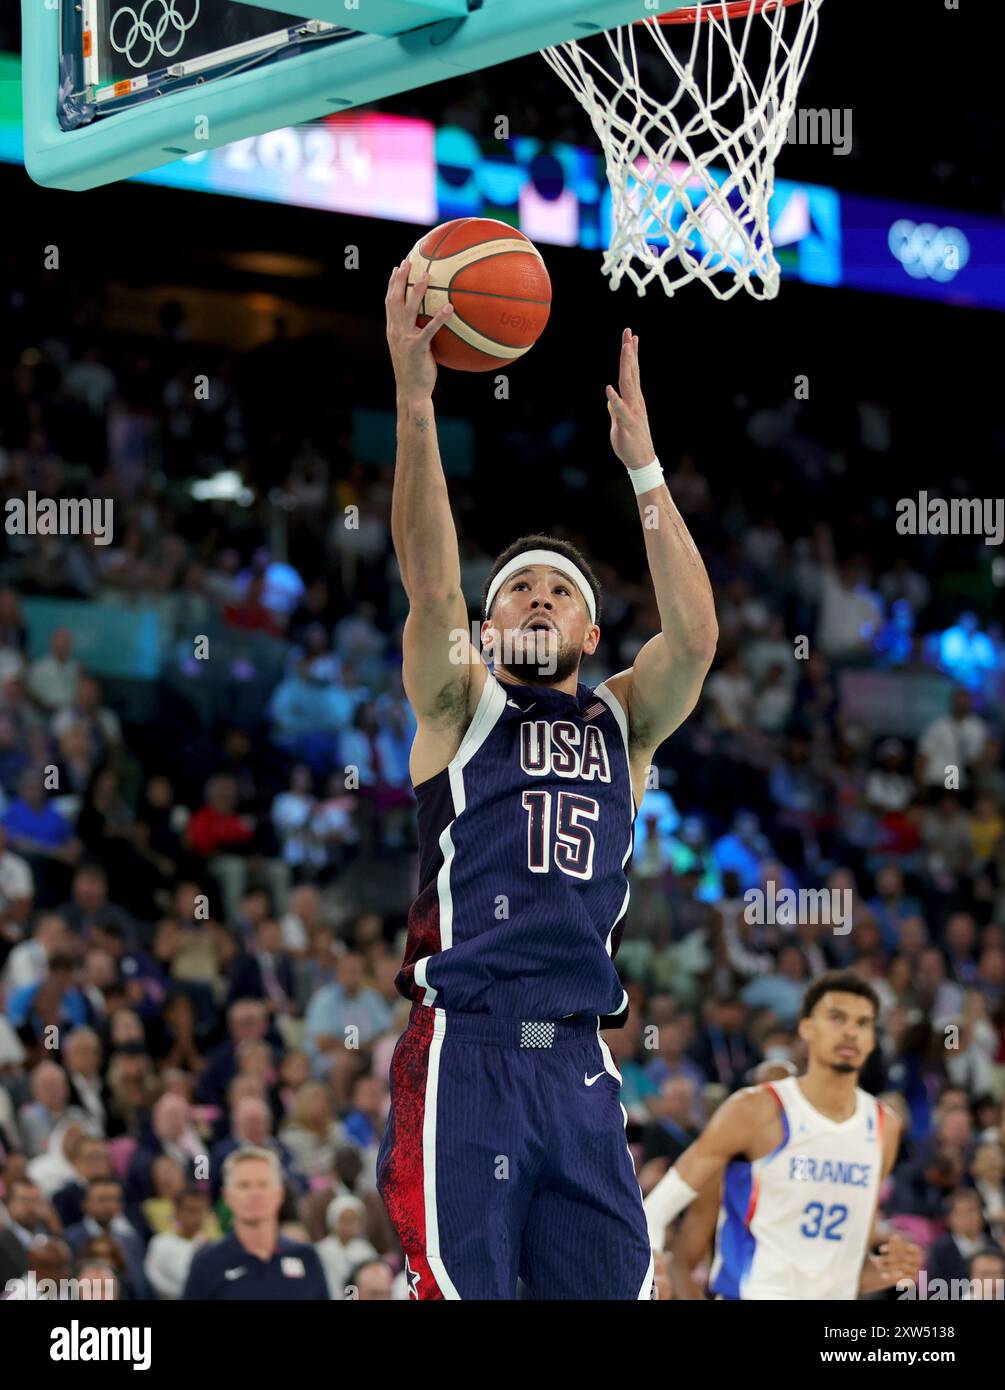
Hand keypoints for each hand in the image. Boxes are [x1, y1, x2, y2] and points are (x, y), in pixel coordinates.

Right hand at [385, 256, 454, 399]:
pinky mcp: (417, 348)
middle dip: (400, 279)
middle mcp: (395, 331)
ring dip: (417, 291)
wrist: (411, 391)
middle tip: (408, 261)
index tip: (397, 267)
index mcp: (393, 329)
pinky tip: (450, 309)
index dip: (392, 283)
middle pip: (395, 299)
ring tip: (427, 275)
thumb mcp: (411, 348)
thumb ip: (415, 332)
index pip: (389, 301)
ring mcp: (404, 339)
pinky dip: (439, 318)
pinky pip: (429, 330)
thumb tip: (429, 320)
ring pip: (409, 309)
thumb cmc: (415, 371)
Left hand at [606, 327, 656, 470]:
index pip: (633, 372)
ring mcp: (633, 411)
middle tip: (629, 332)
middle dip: (629, 352)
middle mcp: (635, 401)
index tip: (631, 336)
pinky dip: (615, 399)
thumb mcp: (619, 421)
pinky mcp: (628, 424)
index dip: (632, 354)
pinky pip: (620, 410)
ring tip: (625, 349)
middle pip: (631, 372)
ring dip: (626, 366)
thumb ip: (615, 409)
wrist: (640, 460)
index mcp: (634, 399)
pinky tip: (609, 389)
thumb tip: (611, 400)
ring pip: (629, 385)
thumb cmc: (630, 441)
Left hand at [869, 1232, 922, 1288]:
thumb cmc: (895, 1252)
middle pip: (902, 1259)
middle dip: (888, 1259)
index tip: (879, 1249)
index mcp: (917, 1250)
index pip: (904, 1248)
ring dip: (888, 1267)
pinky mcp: (913, 1280)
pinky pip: (902, 1279)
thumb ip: (895, 1243)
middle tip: (875, 1260)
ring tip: (877, 1266)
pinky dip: (892, 1277)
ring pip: (901, 1269)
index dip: (892, 1248)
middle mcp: (919, 1260)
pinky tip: (883, 1276)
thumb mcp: (894, 1246)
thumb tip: (895, 1236)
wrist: (898, 1266)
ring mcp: (917, 1270)